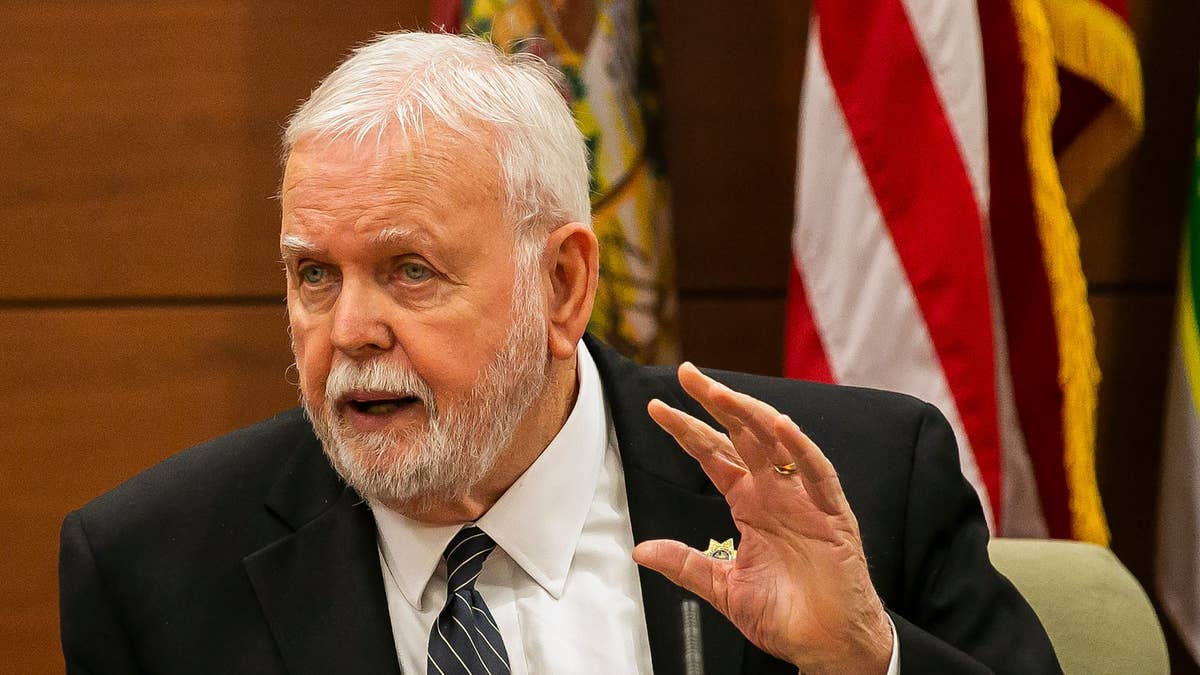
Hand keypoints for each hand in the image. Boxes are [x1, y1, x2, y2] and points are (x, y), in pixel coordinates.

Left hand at [632, 363, 892, 674]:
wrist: (828, 646)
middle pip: (741, 435)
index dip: (686, 430)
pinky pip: (817, 473)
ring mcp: (805, 499)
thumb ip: (685, 564)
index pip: (713, 455)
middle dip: (714, 402)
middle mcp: (775, 493)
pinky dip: (801, 448)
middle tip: (686, 373)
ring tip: (720, 392)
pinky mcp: (833, 515)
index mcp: (750, 503)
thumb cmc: (785, 615)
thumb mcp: (723, 587)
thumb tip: (640, 551)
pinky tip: (781, 425)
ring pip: (776, 442)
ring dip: (749, 414)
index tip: (657, 408)